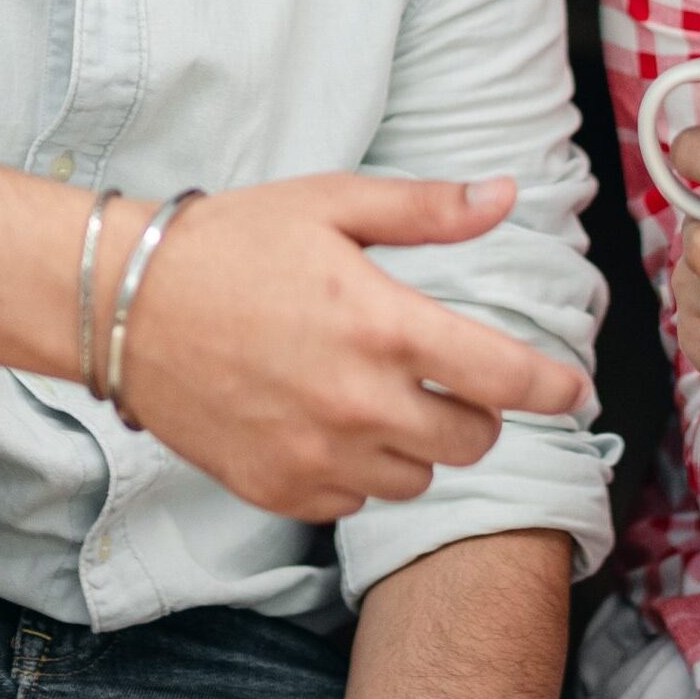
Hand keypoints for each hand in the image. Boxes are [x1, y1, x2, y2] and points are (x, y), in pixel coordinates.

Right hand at [117, 174, 592, 522]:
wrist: (123, 305)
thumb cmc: (231, 243)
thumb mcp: (333, 205)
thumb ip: (428, 210)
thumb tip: (506, 196)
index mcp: (384, 325)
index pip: (505, 378)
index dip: (555, 389)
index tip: (576, 392)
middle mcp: (359, 403)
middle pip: (472, 438)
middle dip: (477, 409)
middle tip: (449, 375)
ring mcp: (317, 456)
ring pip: (417, 476)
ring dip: (418, 441)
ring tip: (377, 393)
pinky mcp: (279, 490)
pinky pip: (356, 502)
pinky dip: (360, 471)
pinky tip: (329, 424)